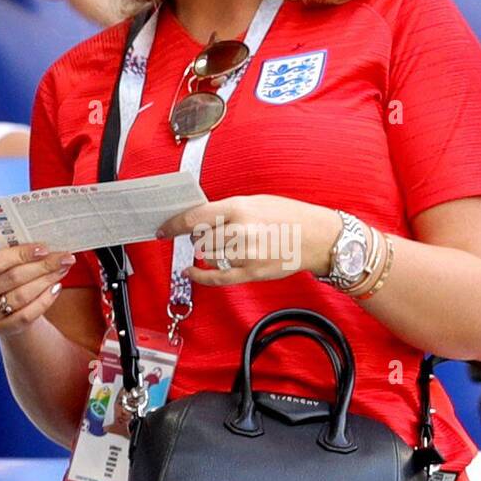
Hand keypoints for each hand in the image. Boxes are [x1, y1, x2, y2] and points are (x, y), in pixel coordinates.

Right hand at [0, 242, 77, 336]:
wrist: (0, 303)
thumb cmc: (2, 274)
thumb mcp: (1, 260)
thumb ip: (16, 252)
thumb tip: (48, 248)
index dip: (22, 255)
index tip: (45, 249)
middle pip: (13, 278)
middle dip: (43, 266)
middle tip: (64, 258)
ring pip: (21, 296)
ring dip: (46, 281)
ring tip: (62, 270)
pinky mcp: (0, 328)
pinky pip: (27, 315)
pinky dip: (45, 301)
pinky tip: (56, 288)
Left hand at [156, 197, 341, 285]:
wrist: (317, 237)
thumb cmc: (289, 216)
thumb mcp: (256, 202)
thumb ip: (228, 211)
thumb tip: (199, 218)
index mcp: (239, 208)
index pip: (194, 217)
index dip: (174, 224)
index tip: (164, 228)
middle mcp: (240, 231)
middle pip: (199, 239)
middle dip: (195, 238)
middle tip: (200, 235)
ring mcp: (245, 254)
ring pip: (208, 256)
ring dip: (204, 252)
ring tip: (215, 245)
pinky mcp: (251, 272)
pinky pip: (217, 278)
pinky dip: (200, 276)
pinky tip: (192, 271)